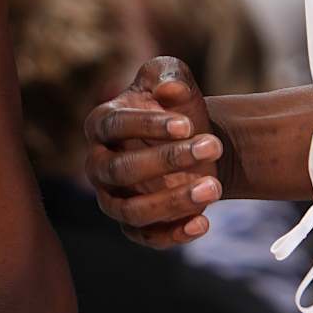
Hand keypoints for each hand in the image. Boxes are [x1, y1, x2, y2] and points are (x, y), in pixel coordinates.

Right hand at [84, 56, 227, 246]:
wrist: (195, 139)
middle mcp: (99, 164)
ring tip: (214, 186)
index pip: (115, 126)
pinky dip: (173, 235)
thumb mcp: (174, 76)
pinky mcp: (134, 227)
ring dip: (172, 202)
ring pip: (130, 211)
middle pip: (121, 170)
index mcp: (101, 124)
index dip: (148, 125)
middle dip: (167, 160)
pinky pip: (146, 238)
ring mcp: (113, 198)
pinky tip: (204, 221)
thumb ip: (170, 75)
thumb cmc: (176, 103)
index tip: (187, 124)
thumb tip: (169, 90)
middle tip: (212, 147)